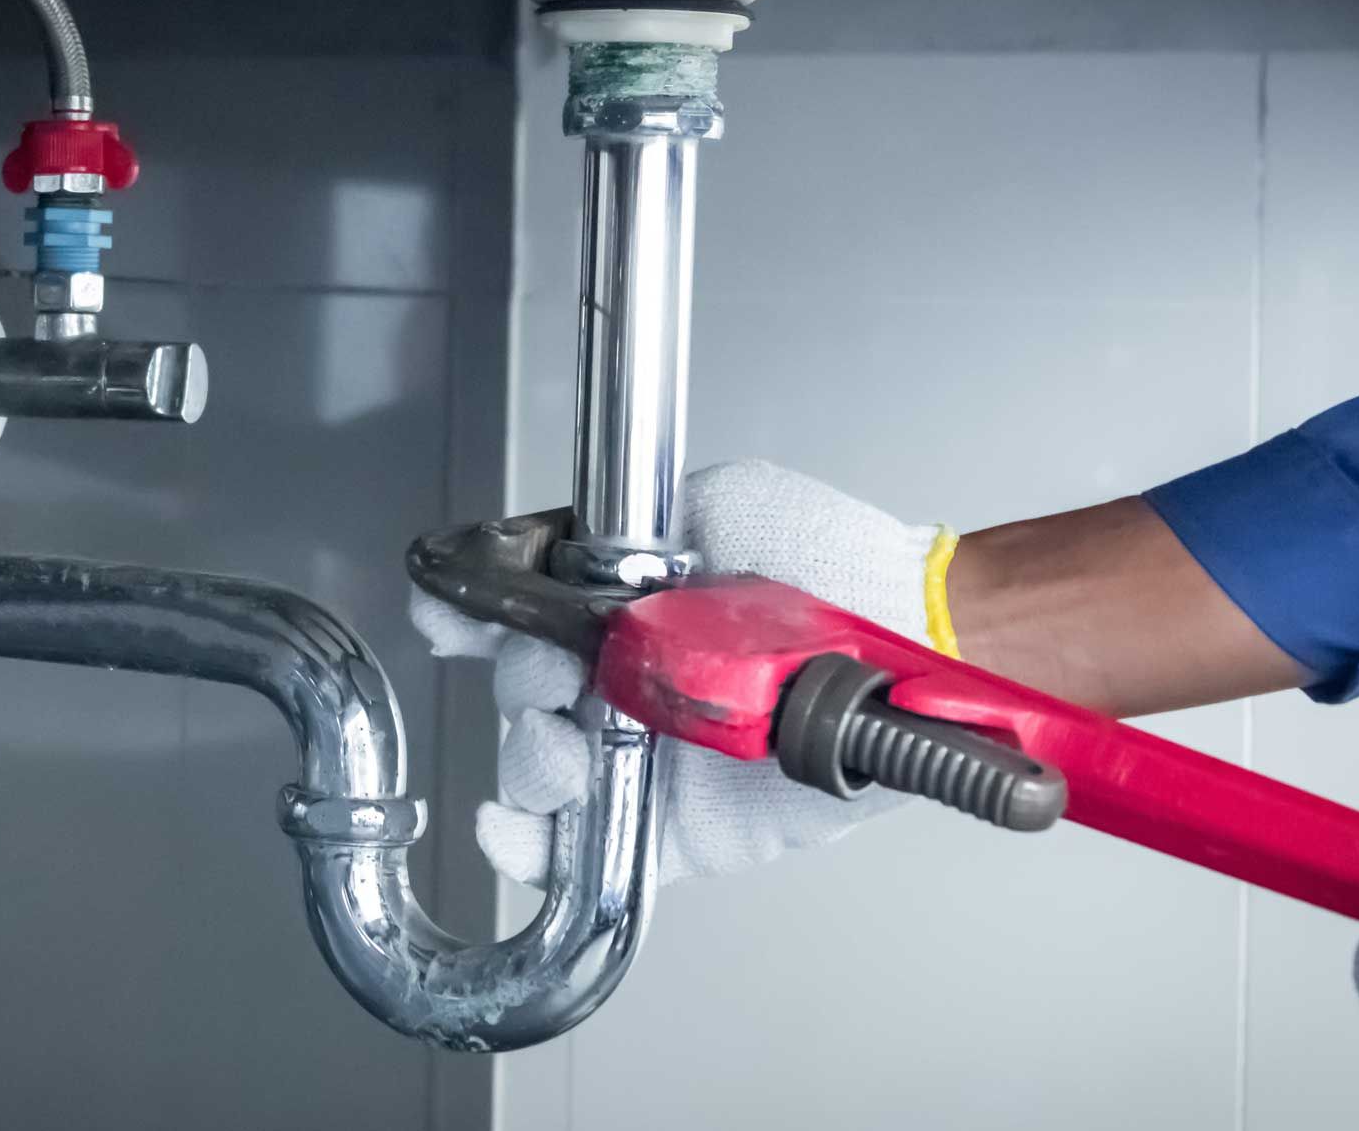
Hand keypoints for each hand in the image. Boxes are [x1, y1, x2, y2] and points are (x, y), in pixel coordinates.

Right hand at [412, 460, 947, 886]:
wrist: (910, 640)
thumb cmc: (832, 564)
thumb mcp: (718, 504)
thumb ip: (628, 531)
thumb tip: (560, 544)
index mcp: (624, 615)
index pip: (520, 619)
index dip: (473, 618)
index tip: (448, 613)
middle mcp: (627, 687)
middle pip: (518, 699)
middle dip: (520, 686)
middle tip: (556, 674)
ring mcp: (645, 760)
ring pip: (540, 774)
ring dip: (534, 759)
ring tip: (575, 742)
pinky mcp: (676, 831)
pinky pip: (592, 854)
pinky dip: (536, 850)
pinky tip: (518, 830)